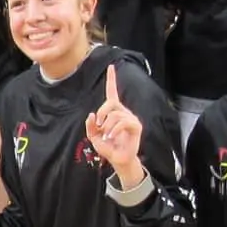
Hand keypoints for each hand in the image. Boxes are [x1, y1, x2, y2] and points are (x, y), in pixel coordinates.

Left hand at [85, 65, 144, 185]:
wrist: (118, 159)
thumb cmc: (108, 147)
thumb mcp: (93, 137)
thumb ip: (90, 126)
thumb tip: (92, 115)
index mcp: (113, 112)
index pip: (112, 92)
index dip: (111, 79)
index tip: (111, 66)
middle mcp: (123, 112)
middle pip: (111, 103)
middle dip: (102, 112)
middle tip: (99, 125)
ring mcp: (130, 118)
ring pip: (115, 114)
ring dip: (107, 126)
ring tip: (107, 136)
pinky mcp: (136, 126)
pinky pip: (123, 122)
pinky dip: (114, 130)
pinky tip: (112, 137)